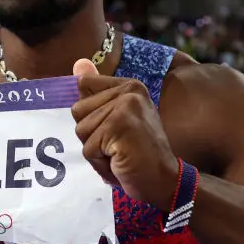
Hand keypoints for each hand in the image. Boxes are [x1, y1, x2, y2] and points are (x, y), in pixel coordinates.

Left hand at [71, 59, 178, 211]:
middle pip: (78, 110)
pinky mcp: (119, 127)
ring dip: (96, 150)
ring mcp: (125, 107)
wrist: (165, 181)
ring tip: (120, 154)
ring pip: (81, 130)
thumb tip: (78, 62)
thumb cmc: (138, 154)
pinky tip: (122, 162)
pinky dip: (100, 163)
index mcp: (129, 86)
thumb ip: (96, 92)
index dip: (91, 116)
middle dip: (91, 135)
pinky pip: (88, 149)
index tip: (116, 129)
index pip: (83, 86)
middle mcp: (129, 91)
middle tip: (119, 145)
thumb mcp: (116, 120)